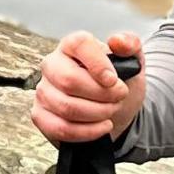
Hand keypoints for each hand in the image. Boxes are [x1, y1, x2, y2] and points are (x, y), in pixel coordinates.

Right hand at [29, 31, 146, 142]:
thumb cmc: (118, 83)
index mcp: (72, 45)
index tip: (113, 80)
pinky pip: (60, 128)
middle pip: (69, 80)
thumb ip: (130, 45)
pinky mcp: (41, 115)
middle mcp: (52, 64)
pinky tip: (102, 126)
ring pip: (66, 107)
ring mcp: (43, 91)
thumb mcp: (132, 62)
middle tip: (119, 97)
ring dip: (97, 113)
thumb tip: (118, 41)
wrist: (114, 110)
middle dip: (102, 95)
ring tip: (111, 110)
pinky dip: (87, 132)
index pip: (78, 45)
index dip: (98, 64)